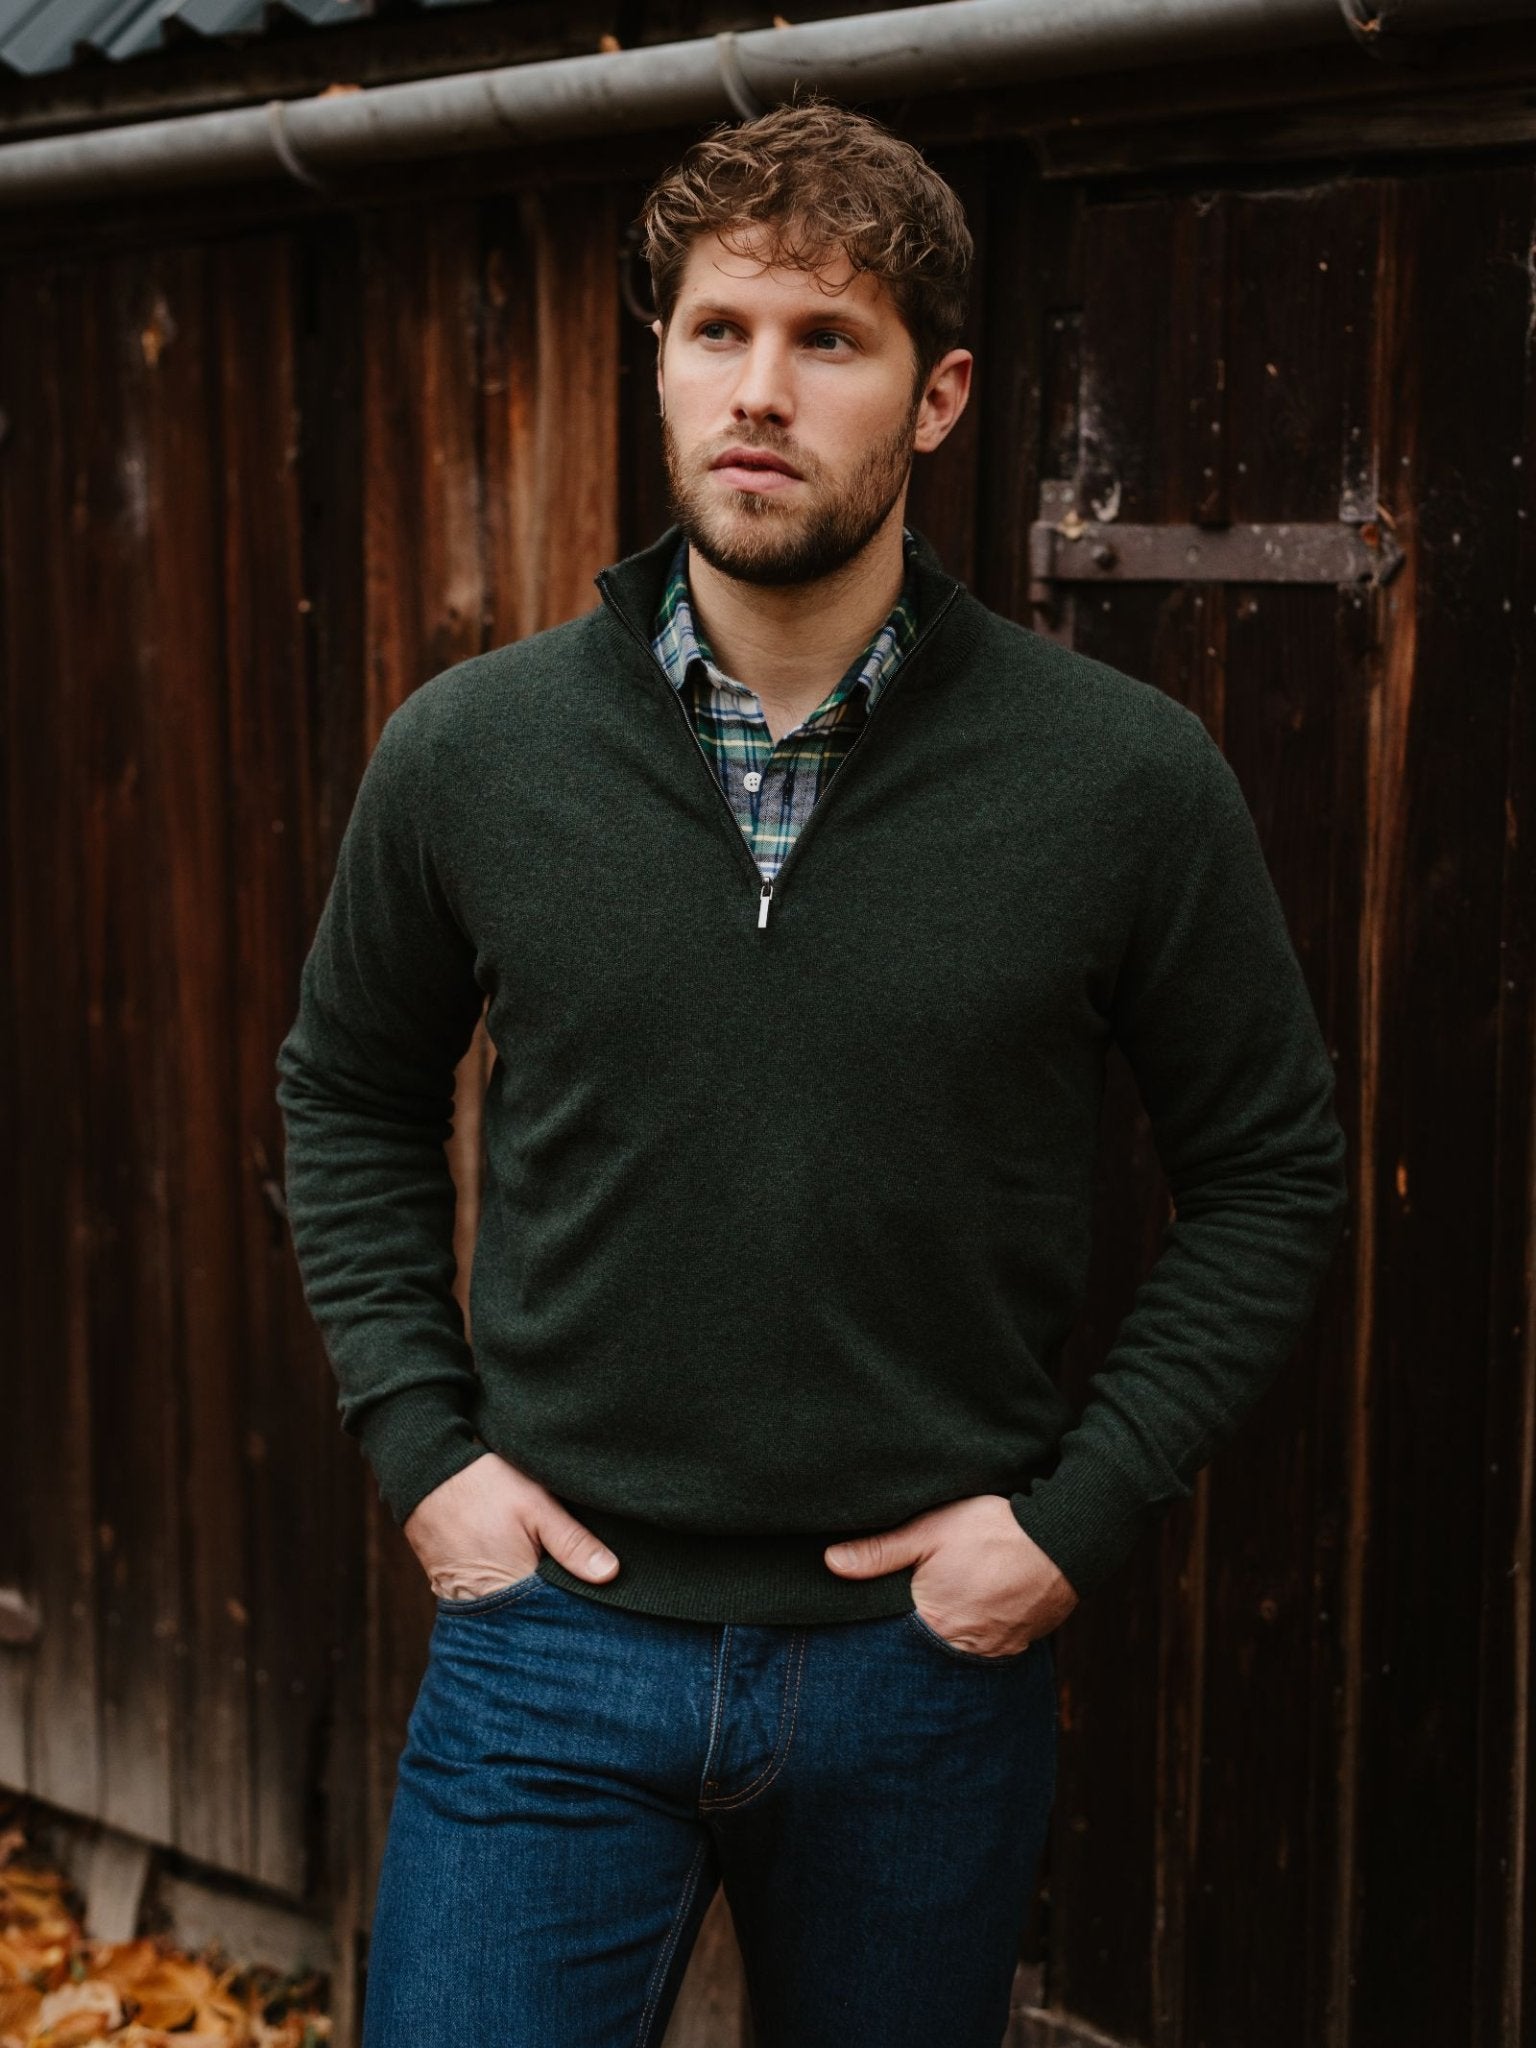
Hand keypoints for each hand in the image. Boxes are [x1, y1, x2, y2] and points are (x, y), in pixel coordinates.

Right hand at [402, 1451, 619, 1601]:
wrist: (425, 1475)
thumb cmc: (483, 1487)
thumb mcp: (536, 1505)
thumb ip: (573, 1542)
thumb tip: (612, 1575)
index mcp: (512, 1589)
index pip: (557, 1619)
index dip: (581, 1613)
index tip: (606, 1607)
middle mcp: (489, 1607)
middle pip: (536, 1623)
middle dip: (561, 1615)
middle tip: (590, 1600)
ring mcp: (470, 1605)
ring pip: (517, 1617)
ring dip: (538, 1607)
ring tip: (563, 1592)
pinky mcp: (460, 1595)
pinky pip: (498, 1606)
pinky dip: (516, 1599)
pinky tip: (534, 1583)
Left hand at [824, 1494, 1077, 1656]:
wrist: (1066, 1537)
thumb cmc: (994, 1529)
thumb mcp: (930, 1529)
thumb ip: (880, 1551)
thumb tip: (830, 1563)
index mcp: (932, 1621)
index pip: (891, 1639)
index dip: (879, 1628)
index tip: (867, 1618)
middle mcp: (961, 1648)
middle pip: (923, 1650)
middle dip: (912, 1636)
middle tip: (910, 1610)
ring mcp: (994, 1651)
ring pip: (955, 1651)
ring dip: (946, 1635)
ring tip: (944, 1608)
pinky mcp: (1019, 1646)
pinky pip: (986, 1649)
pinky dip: (975, 1634)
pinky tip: (972, 1611)